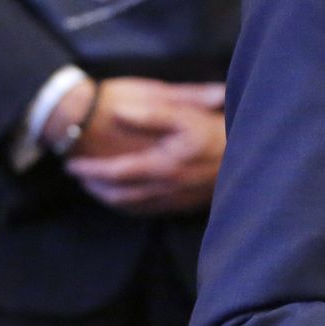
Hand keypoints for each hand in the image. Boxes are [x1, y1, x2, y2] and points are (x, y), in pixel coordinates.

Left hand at [65, 78, 226, 214]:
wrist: (254, 153)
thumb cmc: (218, 129)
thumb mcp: (186, 114)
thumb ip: (151, 113)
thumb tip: (118, 113)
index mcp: (163, 165)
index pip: (116, 172)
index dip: (90, 170)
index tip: (70, 164)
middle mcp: (167, 188)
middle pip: (119, 195)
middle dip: (94, 187)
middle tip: (78, 177)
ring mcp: (177, 200)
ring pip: (132, 207)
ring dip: (108, 198)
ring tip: (95, 187)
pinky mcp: (187, 205)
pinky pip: (149, 212)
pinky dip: (129, 207)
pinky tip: (125, 198)